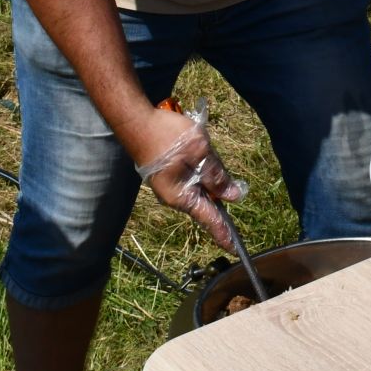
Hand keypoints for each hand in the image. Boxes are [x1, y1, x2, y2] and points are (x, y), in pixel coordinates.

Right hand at [131, 102, 247, 251]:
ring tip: (215, 168)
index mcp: (181, 196)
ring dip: (210, 180)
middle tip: (233, 197)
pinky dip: (201, 172)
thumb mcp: (200, 153)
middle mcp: (174, 196)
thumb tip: (233, 196)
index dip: (224, 232)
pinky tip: (203, 157)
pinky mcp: (166, 173)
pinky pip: (190, 178)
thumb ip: (217, 176)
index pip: (209, 218)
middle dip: (220, 199)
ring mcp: (168, 185)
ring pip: (198, 188)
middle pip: (205, 202)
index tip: (235, 249)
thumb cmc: (167, 136)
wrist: (136, 121)